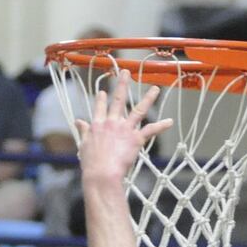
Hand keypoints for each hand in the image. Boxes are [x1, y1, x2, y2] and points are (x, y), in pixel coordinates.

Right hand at [74, 69, 172, 189]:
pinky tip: (169, 121)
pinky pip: (151, 130)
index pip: (99, 107)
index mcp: (97, 124)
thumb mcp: (83, 145)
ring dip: (148, 98)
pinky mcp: (136, 139)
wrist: (102, 173)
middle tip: (126, 72)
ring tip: (155, 89)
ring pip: (139, 109)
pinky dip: (161, 126)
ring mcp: (125, 129)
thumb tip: (77, 122)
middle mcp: (112, 122)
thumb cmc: (91, 163)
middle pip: (118, 100)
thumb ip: (83, 131)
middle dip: (122, 84)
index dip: (101, 99)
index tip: (102, 91)